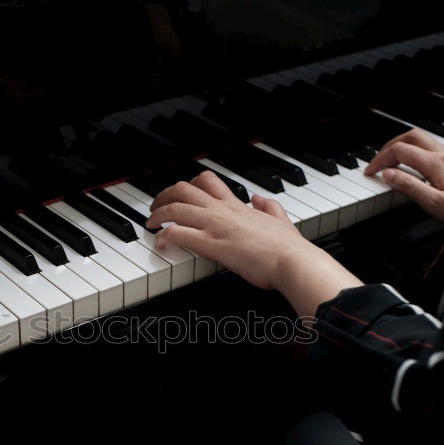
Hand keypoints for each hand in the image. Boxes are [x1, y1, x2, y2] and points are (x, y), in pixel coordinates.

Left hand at [147, 171, 361, 316]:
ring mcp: (215, 226)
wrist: (293, 262)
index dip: (188, 185)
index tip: (178, 194)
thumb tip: (260, 198)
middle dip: (164, 196)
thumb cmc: (288, 248)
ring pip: (175, 208)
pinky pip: (178, 234)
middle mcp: (223, 211)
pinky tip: (159, 243)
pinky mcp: (211, 245)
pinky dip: (163, 236)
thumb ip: (269, 206)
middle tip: (156, 208)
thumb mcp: (281, 219)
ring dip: (157, 214)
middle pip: (184, 189)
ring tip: (150, 224)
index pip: (207, 182)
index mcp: (237, 206)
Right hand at [364, 129, 443, 225]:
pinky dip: (412, 152)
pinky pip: (428, 148)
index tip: (371, 171)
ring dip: (401, 146)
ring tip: (389, 162)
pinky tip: (409, 166)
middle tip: (378, 162)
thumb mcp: (432, 202)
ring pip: (420, 139)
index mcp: (436, 163)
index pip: (400, 150)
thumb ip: (408, 186)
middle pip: (410, 136)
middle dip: (390, 146)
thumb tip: (388, 174)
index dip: (381, 159)